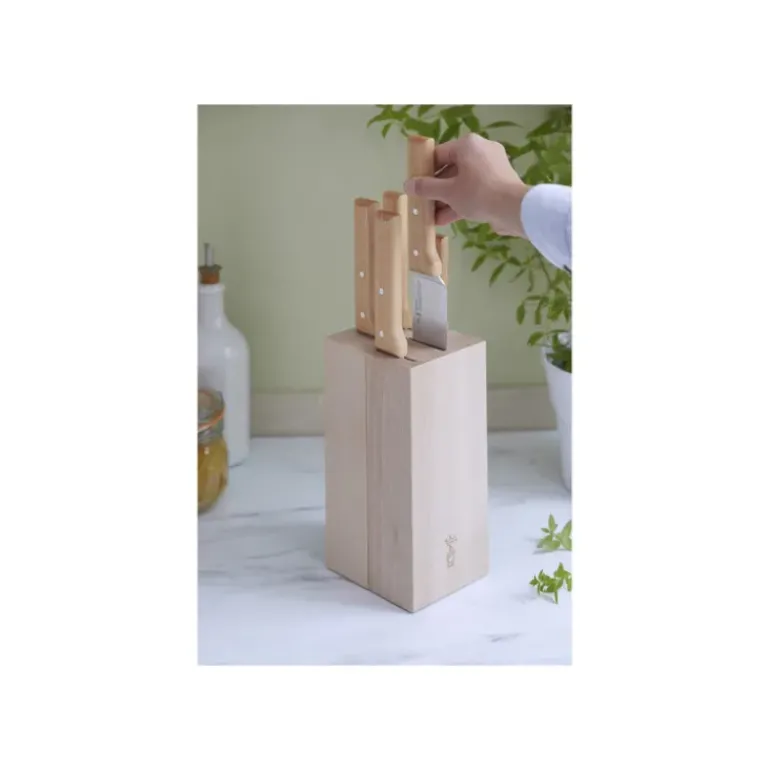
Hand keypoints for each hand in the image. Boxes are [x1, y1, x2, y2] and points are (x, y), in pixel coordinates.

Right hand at [403, 133, 528, 237]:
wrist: (514, 209)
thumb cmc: (478, 193)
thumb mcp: (448, 192)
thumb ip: (426, 188)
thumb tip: (407, 185)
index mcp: (468, 145)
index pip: (438, 155)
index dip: (424, 171)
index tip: (416, 186)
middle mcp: (481, 150)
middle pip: (450, 170)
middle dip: (436, 191)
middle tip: (424, 204)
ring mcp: (492, 167)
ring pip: (462, 182)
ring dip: (446, 200)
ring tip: (432, 217)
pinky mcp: (499, 182)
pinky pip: (474, 189)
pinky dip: (461, 202)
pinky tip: (446, 219)